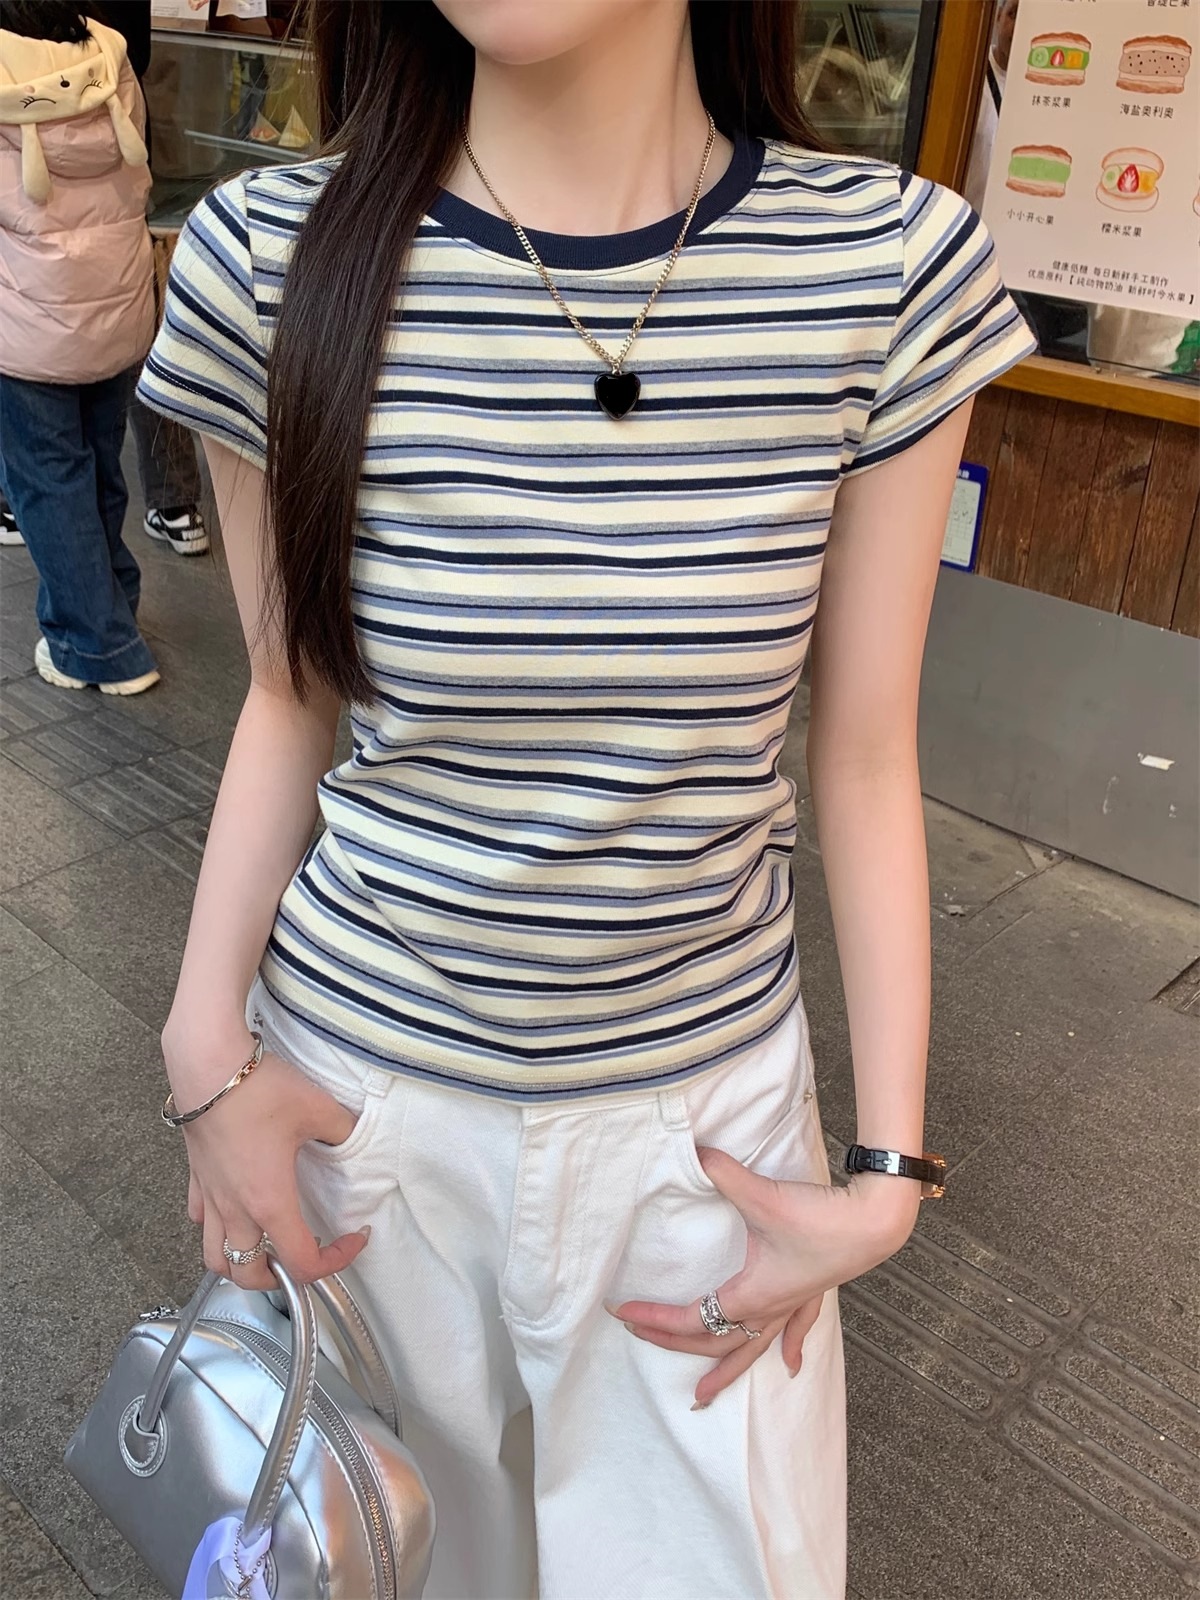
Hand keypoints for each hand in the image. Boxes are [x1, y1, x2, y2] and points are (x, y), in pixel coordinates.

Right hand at [172, 1042, 369, 1291]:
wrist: (208, 1066)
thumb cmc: (259, 1090)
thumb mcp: (319, 1109)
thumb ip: (344, 1131)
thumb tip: (354, 1138)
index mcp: (269, 1203)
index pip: (302, 1264)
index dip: (335, 1263)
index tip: (353, 1240)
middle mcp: (236, 1210)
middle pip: (249, 1277)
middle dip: (280, 1280)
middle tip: (306, 1255)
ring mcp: (211, 1196)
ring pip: (215, 1258)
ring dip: (242, 1266)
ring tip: (267, 1250)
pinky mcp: (195, 1177)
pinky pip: (200, 1220)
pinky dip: (217, 1229)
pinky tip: (236, 1210)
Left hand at [611, 1149, 919, 1408]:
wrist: (874, 1221)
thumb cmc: (820, 1218)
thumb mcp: (762, 1196)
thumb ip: (723, 1174)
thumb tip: (694, 1152)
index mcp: (751, 1296)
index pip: (692, 1318)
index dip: (656, 1318)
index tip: (624, 1312)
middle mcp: (770, 1309)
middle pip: (716, 1342)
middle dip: (676, 1345)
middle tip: (642, 1340)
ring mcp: (793, 1305)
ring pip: (753, 1348)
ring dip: (726, 1371)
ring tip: (704, 1396)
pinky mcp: (813, 1291)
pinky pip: (795, 1329)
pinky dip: (788, 1348)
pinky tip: (791, 1366)